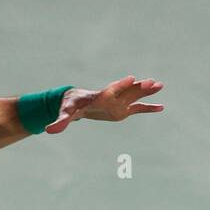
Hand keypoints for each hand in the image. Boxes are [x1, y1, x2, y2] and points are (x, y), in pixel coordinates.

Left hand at [45, 76, 163, 134]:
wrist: (74, 101)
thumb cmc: (69, 106)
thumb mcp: (65, 114)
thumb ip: (60, 122)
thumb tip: (49, 130)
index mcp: (99, 97)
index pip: (112, 90)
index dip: (121, 85)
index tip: (131, 78)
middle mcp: (112, 97)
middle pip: (127, 91)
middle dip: (139, 87)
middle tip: (152, 82)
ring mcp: (118, 103)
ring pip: (135, 96)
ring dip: (147, 92)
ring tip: (160, 85)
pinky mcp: (122, 110)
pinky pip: (138, 109)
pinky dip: (148, 108)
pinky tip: (161, 107)